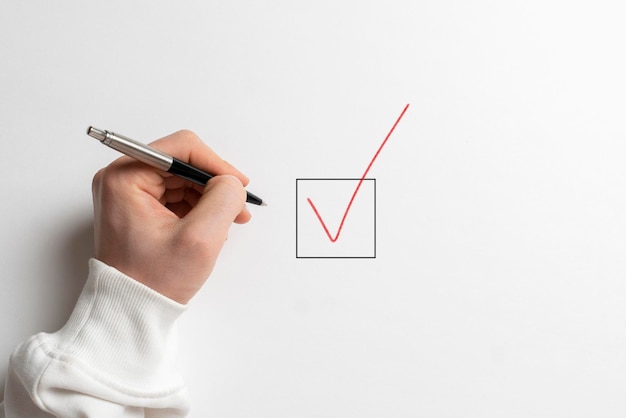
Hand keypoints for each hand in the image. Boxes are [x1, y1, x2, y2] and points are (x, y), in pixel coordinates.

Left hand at [92, 130, 251, 303]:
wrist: (131, 311)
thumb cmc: (154, 281)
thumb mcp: (200, 238)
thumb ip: (223, 199)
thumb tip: (232, 182)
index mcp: (125, 178)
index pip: (182, 148)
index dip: (217, 164)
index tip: (239, 184)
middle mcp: (121, 179)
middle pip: (183, 162)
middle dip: (214, 184)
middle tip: (238, 208)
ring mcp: (128, 193)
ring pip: (182, 179)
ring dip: (209, 197)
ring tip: (227, 222)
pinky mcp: (137, 207)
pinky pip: (175, 194)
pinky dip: (198, 207)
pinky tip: (210, 226)